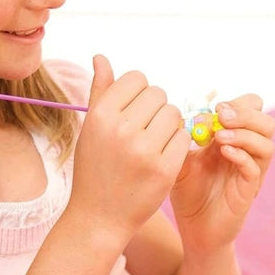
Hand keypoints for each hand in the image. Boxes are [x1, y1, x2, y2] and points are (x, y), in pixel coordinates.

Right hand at [67, 55, 188, 246]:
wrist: (99, 217)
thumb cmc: (95, 168)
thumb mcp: (90, 129)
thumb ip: (100, 91)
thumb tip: (101, 57)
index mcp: (101, 116)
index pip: (136, 79)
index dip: (139, 93)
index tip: (133, 112)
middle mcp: (122, 130)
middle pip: (159, 94)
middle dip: (155, 109)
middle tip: (144, 130)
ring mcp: (145, 150)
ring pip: (174, 114)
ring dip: (169, 125)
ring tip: (153, 143)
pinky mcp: (165, 169)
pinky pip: (183, 138)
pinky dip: (176, 144)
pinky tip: (162, 157)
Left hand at [169, 94, 274, 253]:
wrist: (191, 229)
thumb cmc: (187, 192)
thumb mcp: (181, 158)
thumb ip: (185, 135)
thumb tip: (187, 108)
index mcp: (234, 138)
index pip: (252, 109)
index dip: (238, 103)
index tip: (214, 106)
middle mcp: (248, 152)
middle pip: (266, 122)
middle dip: (246, 114)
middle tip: (221, 115)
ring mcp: (251, 172)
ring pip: (267, 144)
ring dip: (244, 134)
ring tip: (219, 136)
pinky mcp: (248, 191)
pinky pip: (255, 169)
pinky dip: (241, 156)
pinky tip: (223, 153)